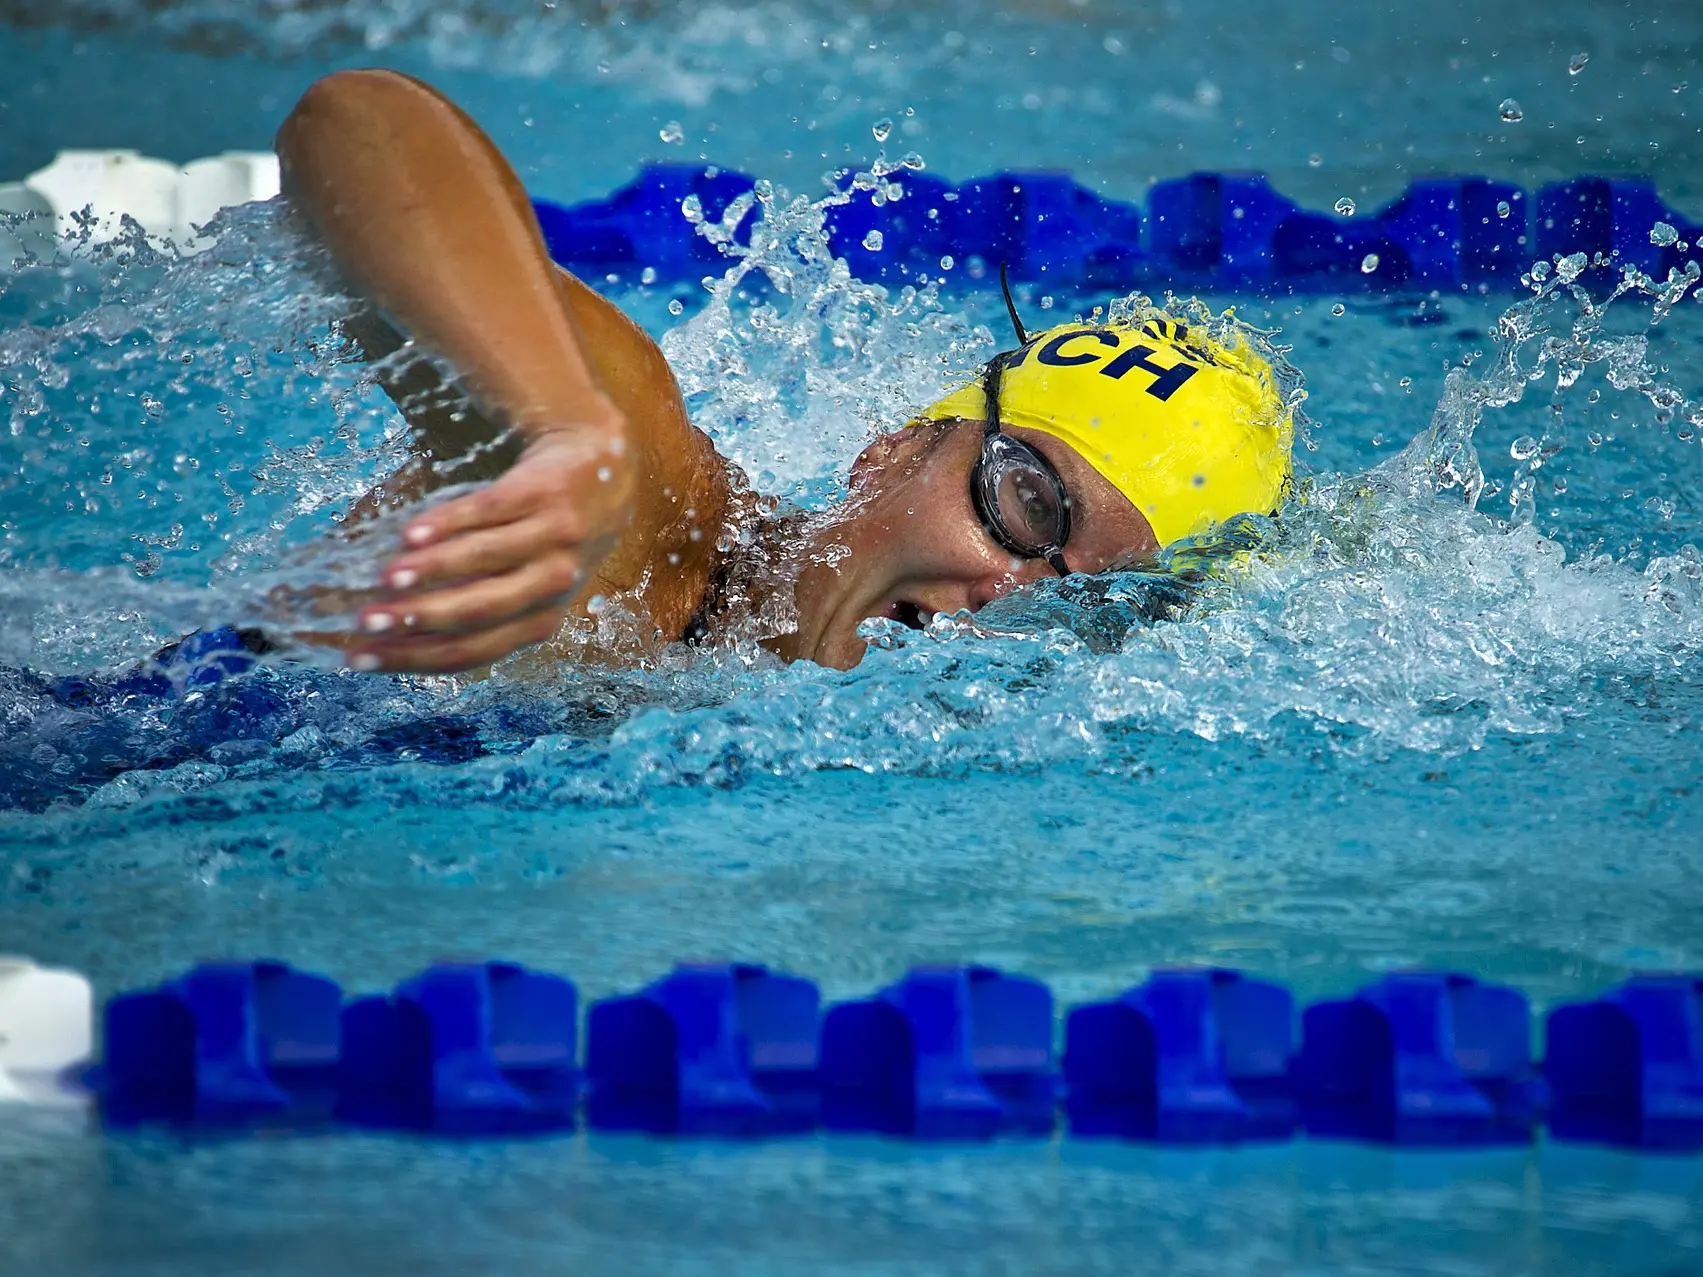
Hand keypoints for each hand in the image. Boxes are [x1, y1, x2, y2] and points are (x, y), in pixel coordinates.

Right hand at [344, 416, 632, 672]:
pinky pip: (491, 511)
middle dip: (418, 620)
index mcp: (539, 619)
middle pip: (479, 611)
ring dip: (431, 571)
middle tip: (365, 620)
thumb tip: (382, 623)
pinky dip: (449, 523)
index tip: (359, 657)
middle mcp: (553, 584)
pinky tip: (411, 533)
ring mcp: (553, 538)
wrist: (600, 465)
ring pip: (486, 561)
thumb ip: (468, 600)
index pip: (471, 650)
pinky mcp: (545, 492)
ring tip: (385, 577)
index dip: (414, 658)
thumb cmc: (544, 536)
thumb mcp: (523, 579)